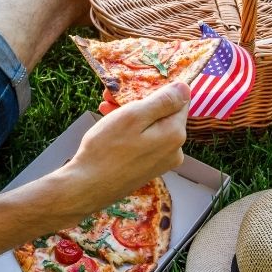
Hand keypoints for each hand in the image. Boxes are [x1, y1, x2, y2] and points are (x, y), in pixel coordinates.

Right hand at [62, 82, 189, 213]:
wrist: (87, 186)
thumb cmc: (107, 149)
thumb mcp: (133, 116)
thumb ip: (162, 101)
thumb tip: (185, 88)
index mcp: (175, 134)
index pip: (179, 100)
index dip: (156, 88)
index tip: (134, 84)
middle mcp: (174, 149)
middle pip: (162, 113)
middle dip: (138, 100)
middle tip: (110, 95)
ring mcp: (161, 161)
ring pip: (150, 126)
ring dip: (129, 113)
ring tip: (105, 107)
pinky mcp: (147, 168)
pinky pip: (143, 140)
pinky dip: (128, 129)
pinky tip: (109, 123)